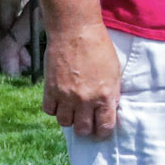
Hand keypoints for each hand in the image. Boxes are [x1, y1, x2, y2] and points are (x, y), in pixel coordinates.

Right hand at [43, 23, 122, 137]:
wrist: (76, 33)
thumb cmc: (100, 49)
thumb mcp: (115, 73)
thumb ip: (112, 93)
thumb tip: (109, 109)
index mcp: (106, 96)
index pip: (105, 126)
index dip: (103, 132)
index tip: (102, 131)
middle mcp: (85, 100)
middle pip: (83, 129)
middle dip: (86, 128)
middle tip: (87, 122)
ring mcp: (66, 96)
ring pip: (64, 122)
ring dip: (69, 119)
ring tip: (73, 111)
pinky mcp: (50, 89)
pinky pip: (49, 110)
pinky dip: (54, 109)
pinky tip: (60, 102)